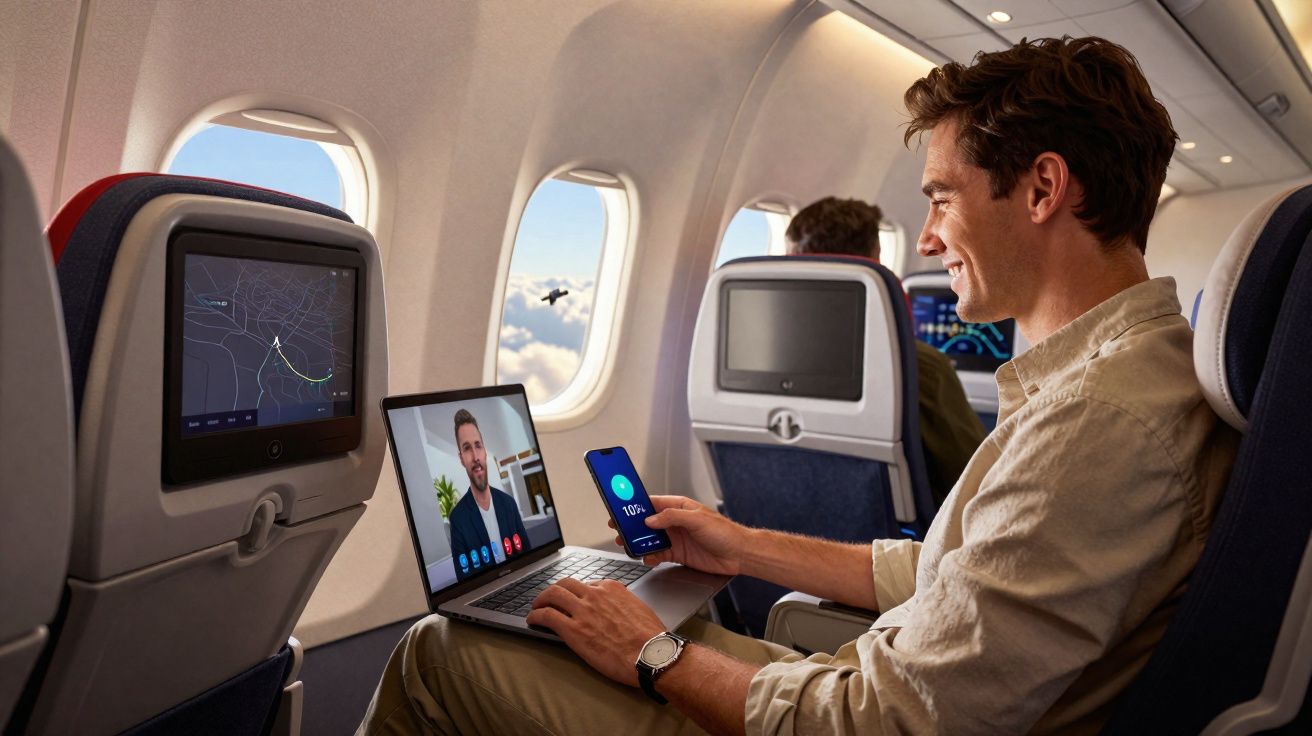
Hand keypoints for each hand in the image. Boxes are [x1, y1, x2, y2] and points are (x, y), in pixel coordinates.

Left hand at [525, 577, 664, 685]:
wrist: (651, 654)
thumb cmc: (650, 637)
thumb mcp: (638, 609)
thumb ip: (622, 604)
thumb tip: (615, 610)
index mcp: (611, 588)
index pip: (587, 583)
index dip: (577, 593)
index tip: (573, 600)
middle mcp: (594, 594)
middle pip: (565, 583)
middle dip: (554, 590)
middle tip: (548, 598)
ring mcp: (582, 610)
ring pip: (552, 594)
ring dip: (540, 600)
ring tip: (536, 607)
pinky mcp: (573, 629)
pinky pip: (546, 616)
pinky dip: (535, 615)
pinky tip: (532, 620)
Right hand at [611, 495, 746, 574]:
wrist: (738, 554)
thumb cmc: (724, 532)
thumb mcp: (697, 519)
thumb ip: (672, 517)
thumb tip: (651, 519)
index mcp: (680, 507)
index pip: (653, 503)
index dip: (637, 506)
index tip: (622, 508)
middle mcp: (676, 522)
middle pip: (648, 523)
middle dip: (633, 527)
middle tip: (619, 531)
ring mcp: (677, 539)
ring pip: (651, 539)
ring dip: (640, 543)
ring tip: (630, 546)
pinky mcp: (679, 554)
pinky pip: (659, 554)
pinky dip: (651, 557)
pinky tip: (648, 558)